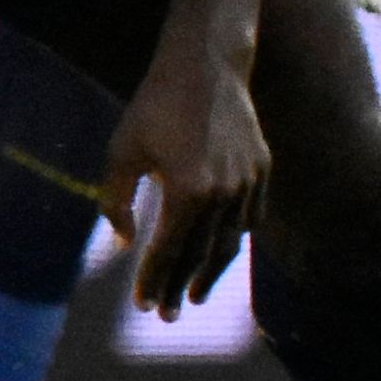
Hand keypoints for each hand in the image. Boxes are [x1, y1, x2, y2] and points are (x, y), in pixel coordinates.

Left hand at [99, 31, 270, 316]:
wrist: (205, 64)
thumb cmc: (154, 106)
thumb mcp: (122, 150)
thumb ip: (117, 201)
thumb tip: (125, 245)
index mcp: (187, 190)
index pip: (169, 250)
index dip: (154, 280)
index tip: (143, 306)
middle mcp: (224, 193)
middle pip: (201, 255)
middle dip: (179, 287)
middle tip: (166, 315)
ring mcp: (249, 182)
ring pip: (230, 242)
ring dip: (210, 272)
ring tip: (191, 295)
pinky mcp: (263, 170)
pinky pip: (250, 218)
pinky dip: (234, 240)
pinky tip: (218, 254)